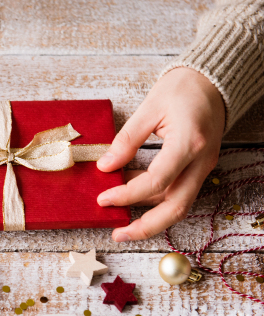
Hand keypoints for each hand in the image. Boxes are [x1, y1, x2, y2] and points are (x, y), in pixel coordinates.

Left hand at [96, 67, 225, 241]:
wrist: (212, 81)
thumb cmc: (182, 88)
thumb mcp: (149, 108)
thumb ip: (127, 140)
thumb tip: (105, 166)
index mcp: (188, 142)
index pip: (157, 181)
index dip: (127, 194)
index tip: (103, 198)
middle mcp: (201, 161)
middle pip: (176, 208)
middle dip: (145, 227)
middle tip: (117, 233)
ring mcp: (203, 167)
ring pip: (178, 205)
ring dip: (148, 216)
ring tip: (117, 214)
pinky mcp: (198, 168)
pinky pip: (177, 192)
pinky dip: (154, 199)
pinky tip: (131, 194)